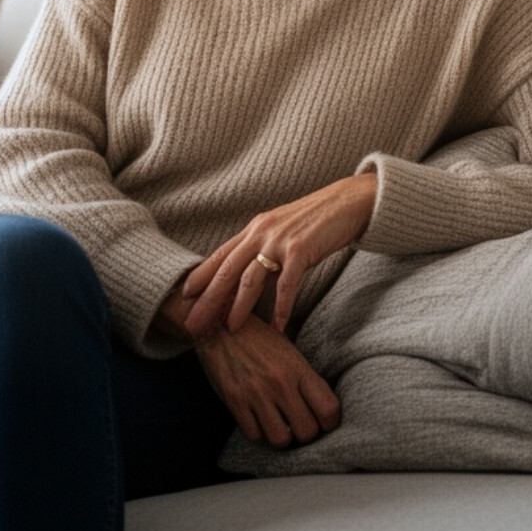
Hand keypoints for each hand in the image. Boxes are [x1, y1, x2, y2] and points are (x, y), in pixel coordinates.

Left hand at [183, 172, 376, 335]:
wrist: (348, 201)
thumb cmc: (316, 219)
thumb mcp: (282, 228)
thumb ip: (263, 245)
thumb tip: (247, 268)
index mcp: (255, 228)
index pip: (220, 254)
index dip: (201, 275)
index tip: (183, 296)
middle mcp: (261, 232)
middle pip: (227, 270)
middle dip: (209, 299)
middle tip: (194, 323)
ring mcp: (280, 240)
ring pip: (250, 279)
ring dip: (238, 307)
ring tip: (230, 329)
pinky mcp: (301, 249)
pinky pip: (286, 284)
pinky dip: (280, 307)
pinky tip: (277, 327)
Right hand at [194, 314, 340, 447]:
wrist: (220, 324)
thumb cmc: (257, 337)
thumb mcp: (288, 350)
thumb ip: (304, 378)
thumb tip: (320, 408)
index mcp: (297, 367)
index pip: (328, 409)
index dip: (330, 423)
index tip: (324, 422)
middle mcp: (280, 383)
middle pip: (307, 431)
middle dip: (306, 433)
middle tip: (300, 425)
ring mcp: (256, 394)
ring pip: (281, 439)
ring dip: (282, 435)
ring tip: (280, 424)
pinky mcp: (235, 401)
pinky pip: (254, 434)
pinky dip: (258, 432)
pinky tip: (259, 420)